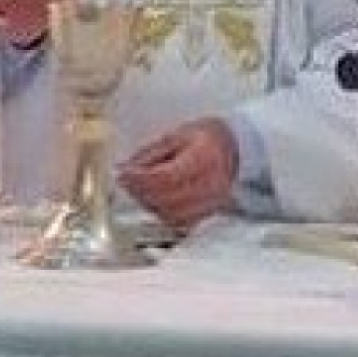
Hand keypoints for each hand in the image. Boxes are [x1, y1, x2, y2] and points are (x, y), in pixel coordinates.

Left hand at [118, 118, 237, 229]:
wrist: (234, 148)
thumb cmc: (205, 138)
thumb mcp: (176, 136)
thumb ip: (150, 154)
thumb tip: (124, 168)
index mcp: (205, 157)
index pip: (167, 176)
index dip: (141, 178)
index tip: (123, 173)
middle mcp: (212, 182)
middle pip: (168, 198)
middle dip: (141, 191)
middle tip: (125, 180)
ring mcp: (213, 201)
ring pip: (172, 213)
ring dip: (149, 203)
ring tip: (138, 188)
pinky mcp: (209, 212)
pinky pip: (180, 220)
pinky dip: (162, 212)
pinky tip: (153, 199)